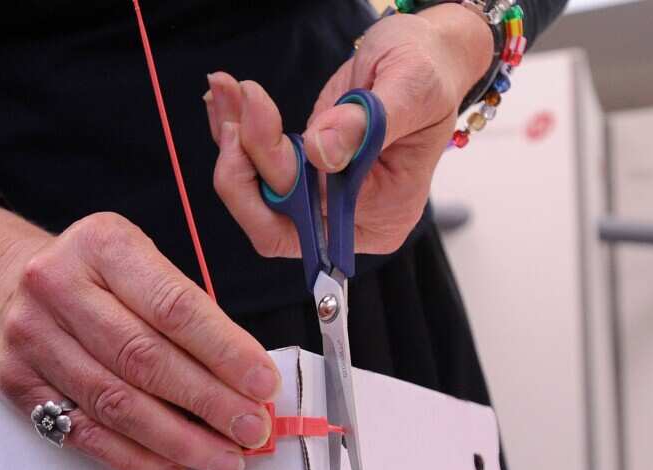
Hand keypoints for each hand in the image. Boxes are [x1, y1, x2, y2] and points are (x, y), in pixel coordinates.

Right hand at [0, 205, 280, 469]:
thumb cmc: (88, 278)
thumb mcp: (133, 264)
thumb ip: (184, 313)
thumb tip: (245, 379)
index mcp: (102, 246)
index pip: (174, 307)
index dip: (225, 352)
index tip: (262, 384)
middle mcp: (59, 286)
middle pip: (145, 358)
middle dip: (208, 402)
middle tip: (250, 429)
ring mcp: (32, 336)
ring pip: (116, 403)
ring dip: (178, 439)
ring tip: (222, 457)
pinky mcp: (16, 382)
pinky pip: (84, 432)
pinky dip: (133, 458)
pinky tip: (171, 469)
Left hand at [206, 4, 492, 256]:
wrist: (423, 55)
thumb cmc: (428, 74)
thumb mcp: (412, 91)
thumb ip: (366, 125)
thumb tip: (320, 151)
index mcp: (379, 218)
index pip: (310, 231)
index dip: (276, 189)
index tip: (257, 128)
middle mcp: (343, 216)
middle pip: (271, 215)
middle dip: (244, 160)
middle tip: (238, 103)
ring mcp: (317, 193)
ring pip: (253, 186)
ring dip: (232, 136)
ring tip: (225, 88)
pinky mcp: (298, 166)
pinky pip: (252, 161)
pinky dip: (233, 128)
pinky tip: (224, 98)